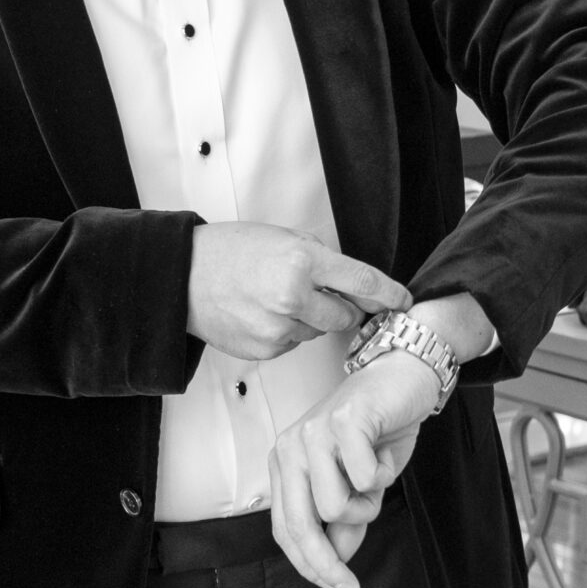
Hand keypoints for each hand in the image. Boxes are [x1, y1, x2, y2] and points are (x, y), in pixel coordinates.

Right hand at [186, 222, 408, 362]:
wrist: (183, 277)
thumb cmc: (229, 252)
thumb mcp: (283, 238)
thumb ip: (321, 259)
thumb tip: (352, 283)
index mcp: (303, 261)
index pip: (364, 283)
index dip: (390, 295)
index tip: (404, 301)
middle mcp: (295, 297)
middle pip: (346, 316)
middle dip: (341, 306)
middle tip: (317, 293)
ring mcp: (280, 327)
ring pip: (318, 331)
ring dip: (309, 319)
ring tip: (275, 299)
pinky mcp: (266, 349)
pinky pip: (293, 343)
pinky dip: (286, 332)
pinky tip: (262, 314)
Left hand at [268, 353, 433, 587]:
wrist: (403, 376)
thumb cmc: (379, 430)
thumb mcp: (360, 485)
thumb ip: (344, 521)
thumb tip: (335, 562)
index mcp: (286, 463)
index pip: (285, 527)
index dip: (307, 564)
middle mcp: (291, 447)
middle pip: (301, 524)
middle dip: (326, 563)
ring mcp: (314, 432)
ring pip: (335, 506)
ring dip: (367, 503)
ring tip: (377, 476)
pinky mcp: (344, 420)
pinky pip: (364, 477)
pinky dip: (384, 475)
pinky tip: (385, 452)